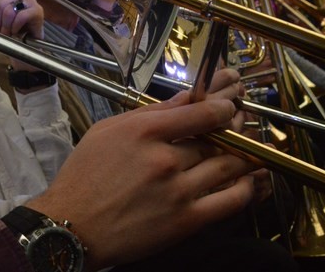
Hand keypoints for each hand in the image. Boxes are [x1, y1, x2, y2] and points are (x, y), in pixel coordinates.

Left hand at [0, 0, 43, 40]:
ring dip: (7, 25)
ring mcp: (31, 1)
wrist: (25, 48)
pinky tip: (17, 31)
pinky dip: (15, 26)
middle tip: (2, 29)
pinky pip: (21, 16)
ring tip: (10, 32)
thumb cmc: (12, 33)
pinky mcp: (38, 11)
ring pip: (10, 9)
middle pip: (2, 0)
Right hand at [25, 92, 256, 268]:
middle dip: (235, 128)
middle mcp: (163, 159)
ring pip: (228, 165)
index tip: (229, 105)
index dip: (223, 106)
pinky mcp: (186, 220)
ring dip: (245, 154)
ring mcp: (178, 191)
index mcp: (142, 132)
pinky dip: (246, 187)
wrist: (74, 225)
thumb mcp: (107, 131)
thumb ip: (148, 114)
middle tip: (243, 124)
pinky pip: (230, 200)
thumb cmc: (84, 176)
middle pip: (216, 137)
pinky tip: (249, 179)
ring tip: (250, 147)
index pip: (199, 111)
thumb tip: (185, 99)